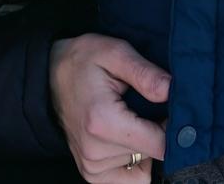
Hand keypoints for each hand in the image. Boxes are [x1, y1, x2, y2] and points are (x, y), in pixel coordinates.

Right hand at [49, 34, 168, 182]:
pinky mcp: (91, 175)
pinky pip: (130, 178)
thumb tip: (173, 91)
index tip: (170, 106)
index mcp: (103, 121)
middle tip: (146, 104)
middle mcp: (95, 152)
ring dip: (144, 144)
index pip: (160, 144)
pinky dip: (136, 161)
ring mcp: (91, 167)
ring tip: (130, 116)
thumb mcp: (115, 51)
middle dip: (157, 130)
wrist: (49, 76)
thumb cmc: (84, 60)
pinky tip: (126, 136)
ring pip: (143, 165)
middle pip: (152, 154)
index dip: (173, 126)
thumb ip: (145, 73)